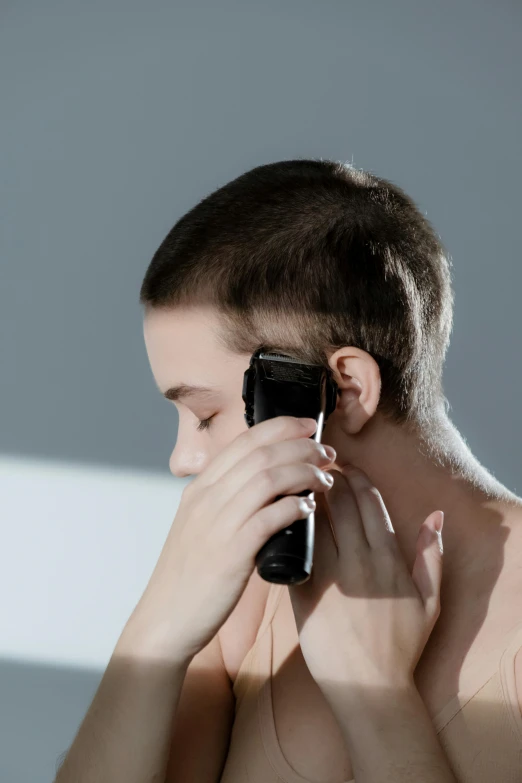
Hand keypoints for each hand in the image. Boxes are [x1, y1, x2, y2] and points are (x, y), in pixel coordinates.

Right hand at [131, 417, 334, 663]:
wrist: (165, 619)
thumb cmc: (189, 576)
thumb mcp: (199, 526)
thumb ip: (226, 503)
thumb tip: (265, 486)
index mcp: (200, 488)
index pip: (244, 441)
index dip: (282, 427)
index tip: (309, 427)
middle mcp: (206, 498)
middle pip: (261, 453)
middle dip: (301, 446)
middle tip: (327, 453)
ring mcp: (217, 524)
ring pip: (268, 478)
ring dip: (304, 473)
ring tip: (326, 479)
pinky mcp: (231, 553)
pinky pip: (269, 517)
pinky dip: (294, 506)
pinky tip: (309, 508)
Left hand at [288, 464, 443, 703]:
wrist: (369, 686)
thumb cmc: (400, 645)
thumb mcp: (430, 601)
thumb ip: (431, 555)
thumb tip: (435, 516)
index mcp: (389, 559)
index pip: (371, 502)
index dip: (356, 478)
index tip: (344, 466)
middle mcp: (360, 562)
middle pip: (342, 504)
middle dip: (329, 478)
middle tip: (317, 466)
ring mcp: (331, 577)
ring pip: (317, 522)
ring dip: (308, 498)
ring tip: (298, 483)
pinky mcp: (306, 593)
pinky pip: (297, 550)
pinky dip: (291, 530)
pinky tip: (283, 516)